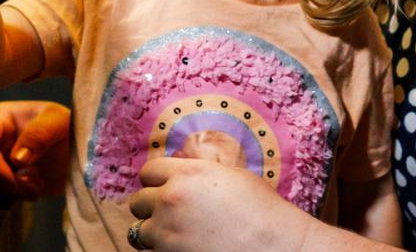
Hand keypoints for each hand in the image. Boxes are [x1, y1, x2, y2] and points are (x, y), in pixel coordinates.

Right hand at [0, 100, 71, 201]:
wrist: (72, 151)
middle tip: (34, 186)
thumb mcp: (60, 122)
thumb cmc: (65, 128)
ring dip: (9, 192)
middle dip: (2, 183)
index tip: (12, 183)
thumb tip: (17, 158)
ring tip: (37, 184)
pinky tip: (32, 189)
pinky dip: (12, 198)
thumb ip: (40, 134)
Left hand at [127, 157, 312, 251]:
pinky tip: (181, 248)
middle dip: (150, 207)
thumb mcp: (232, 177)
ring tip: (174, 236)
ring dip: (153, 233)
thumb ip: (199, 174)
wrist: (278, 247)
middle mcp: (171, 201)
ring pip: (139, 231)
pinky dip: (161, 251)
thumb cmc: (263, 212)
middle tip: (168, 215)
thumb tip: (182, 174)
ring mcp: (167, 233)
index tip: (163, 188)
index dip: (156, 180)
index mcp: (187, 175)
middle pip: (137, 201)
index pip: (148, 171)